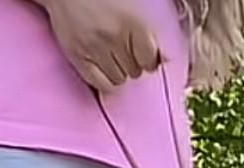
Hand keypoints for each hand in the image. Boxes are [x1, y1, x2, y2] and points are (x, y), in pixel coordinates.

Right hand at [41, 0, 162, 92]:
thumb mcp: (131, 8)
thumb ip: (148, 33)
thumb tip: (167, 61)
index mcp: (133, 22)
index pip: (151, 62)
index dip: (146, 59)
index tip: (139, 53)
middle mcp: (115, 36)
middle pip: (135, 72)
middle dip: (130, 63)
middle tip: (119, 49)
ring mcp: (95, 47)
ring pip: (119, 80)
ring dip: (117, 71)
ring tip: (108, 54)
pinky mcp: (77, 55)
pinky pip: (100, 84)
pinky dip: (103, 80)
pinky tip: (100, 66)